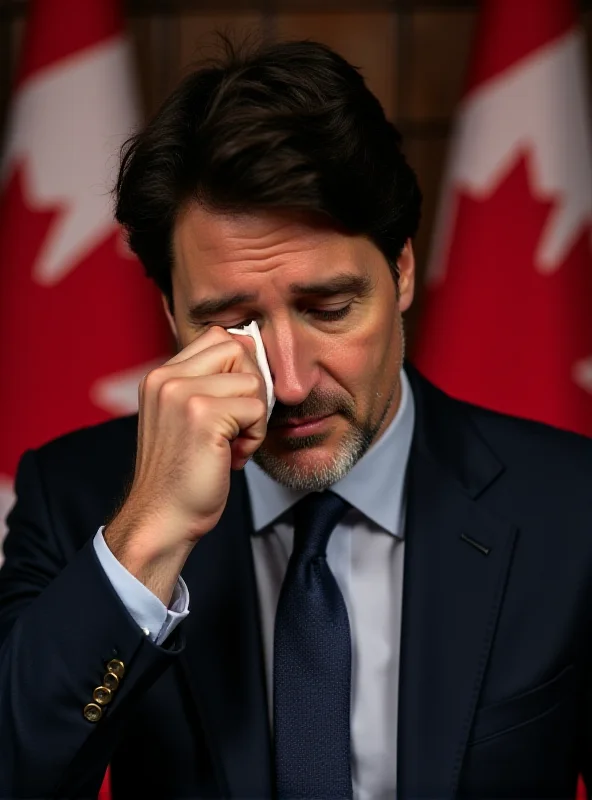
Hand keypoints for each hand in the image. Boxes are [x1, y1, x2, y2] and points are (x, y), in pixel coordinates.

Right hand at [104, 326, 267, 602]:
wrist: (162, 518)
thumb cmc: (182, 474)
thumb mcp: (187, 417)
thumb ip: (208, 385)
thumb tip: (252, 352)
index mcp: (161, 376)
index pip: (219, 338)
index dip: (240, 369)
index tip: (233, 407)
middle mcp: (167, 378)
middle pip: (239, 349)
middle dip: (252, 388)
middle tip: (237, 426)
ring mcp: (182, 394)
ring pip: (253, 381)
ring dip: (255, 418)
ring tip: (231, 444)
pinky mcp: (203, 415)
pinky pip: (257, 409)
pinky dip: (255, 437)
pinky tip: (232, 456)